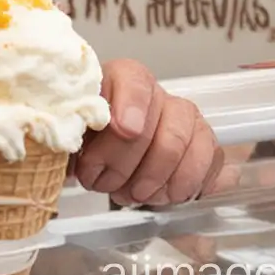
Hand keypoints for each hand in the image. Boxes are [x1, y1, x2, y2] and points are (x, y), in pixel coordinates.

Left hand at [74, 59, 227, 206]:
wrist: (102, 153)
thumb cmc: (83, 138)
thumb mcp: (66, 131)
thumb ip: (67, 129)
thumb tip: (64, 139)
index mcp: (120, 79)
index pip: (134, 81)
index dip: (132, 105)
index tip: (124, 130)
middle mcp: (157, 95)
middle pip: (161, 128)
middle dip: (131, 165)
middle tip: (106, 185)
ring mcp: (185, 119)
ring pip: (185, 147)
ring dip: (156, 181)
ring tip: (131, 195)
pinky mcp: (203, 144)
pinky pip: (210, 162)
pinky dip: (185, 186)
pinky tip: (162, 195)